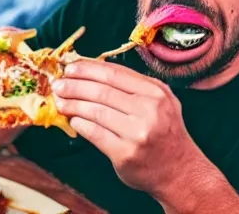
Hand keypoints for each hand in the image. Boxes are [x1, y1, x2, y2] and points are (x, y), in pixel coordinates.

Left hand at [52, 59, 197, 197]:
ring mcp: (137, 132)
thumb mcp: (160, 101)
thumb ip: (133, 86)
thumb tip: (91, 72)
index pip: (114, 73)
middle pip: (101, 90)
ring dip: (72, 104)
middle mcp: (149, 109)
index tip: (69, 67)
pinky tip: (73, 120)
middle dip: (74, 85)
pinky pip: (95, 133)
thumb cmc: (164, 133)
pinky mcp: (125, 153)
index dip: (87, 68)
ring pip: (95, 111)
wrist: (180, 172)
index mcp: (156, 92)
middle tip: (58, 84)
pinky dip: (80, 124)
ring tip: (60, 102)